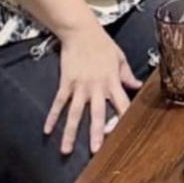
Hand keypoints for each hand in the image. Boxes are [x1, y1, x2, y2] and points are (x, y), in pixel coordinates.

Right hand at [44, 21, 141, 155]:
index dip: (122, 118)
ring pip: (75, 113)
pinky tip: (47, 130)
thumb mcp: (119, 57)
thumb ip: (126, 74)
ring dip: (71, 132)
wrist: (82, 32)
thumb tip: (136, 85)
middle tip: (95, 150)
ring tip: (66, 150)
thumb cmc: (103, 44)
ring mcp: (80, 86)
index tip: (123, 133)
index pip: (121, 102)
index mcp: (112, 80)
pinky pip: (58, 103)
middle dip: (97, 132)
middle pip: (98, 113)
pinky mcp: (66, 83)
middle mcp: (97, 86)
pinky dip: (52, 116)